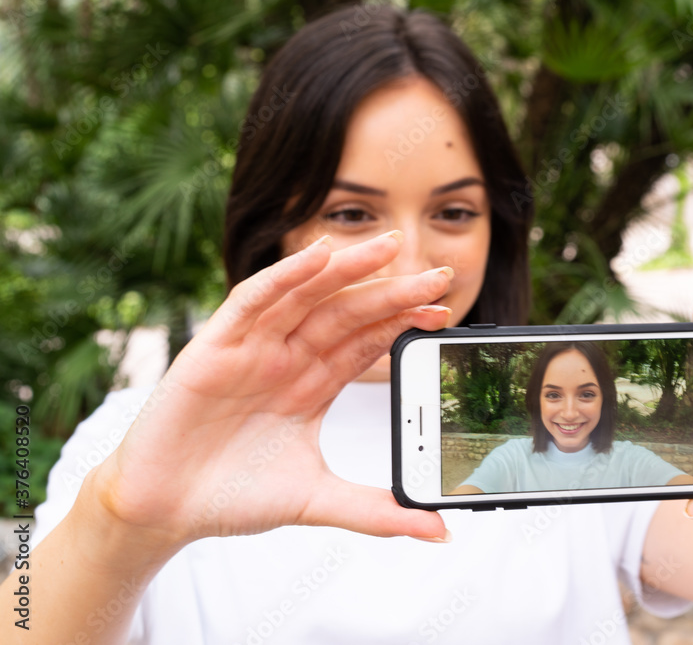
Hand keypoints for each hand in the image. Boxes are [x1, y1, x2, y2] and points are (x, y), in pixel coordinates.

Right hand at [90, 231, 451, 547]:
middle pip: (348, 313)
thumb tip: (438, 530)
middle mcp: (287, 358)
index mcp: (313, 384)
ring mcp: (253, 348)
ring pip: (307, 296)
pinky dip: (284, 278)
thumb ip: (376, 512)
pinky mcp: (214, 348)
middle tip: (440, 275)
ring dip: (347, 269)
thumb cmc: (232, 496)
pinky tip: (317, 257)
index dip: (403, 324)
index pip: (367, 342)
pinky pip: (252, 302)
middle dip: (393, 292)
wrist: (163, 511)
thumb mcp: (317, 500)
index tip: (444, 314)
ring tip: (390, 247)